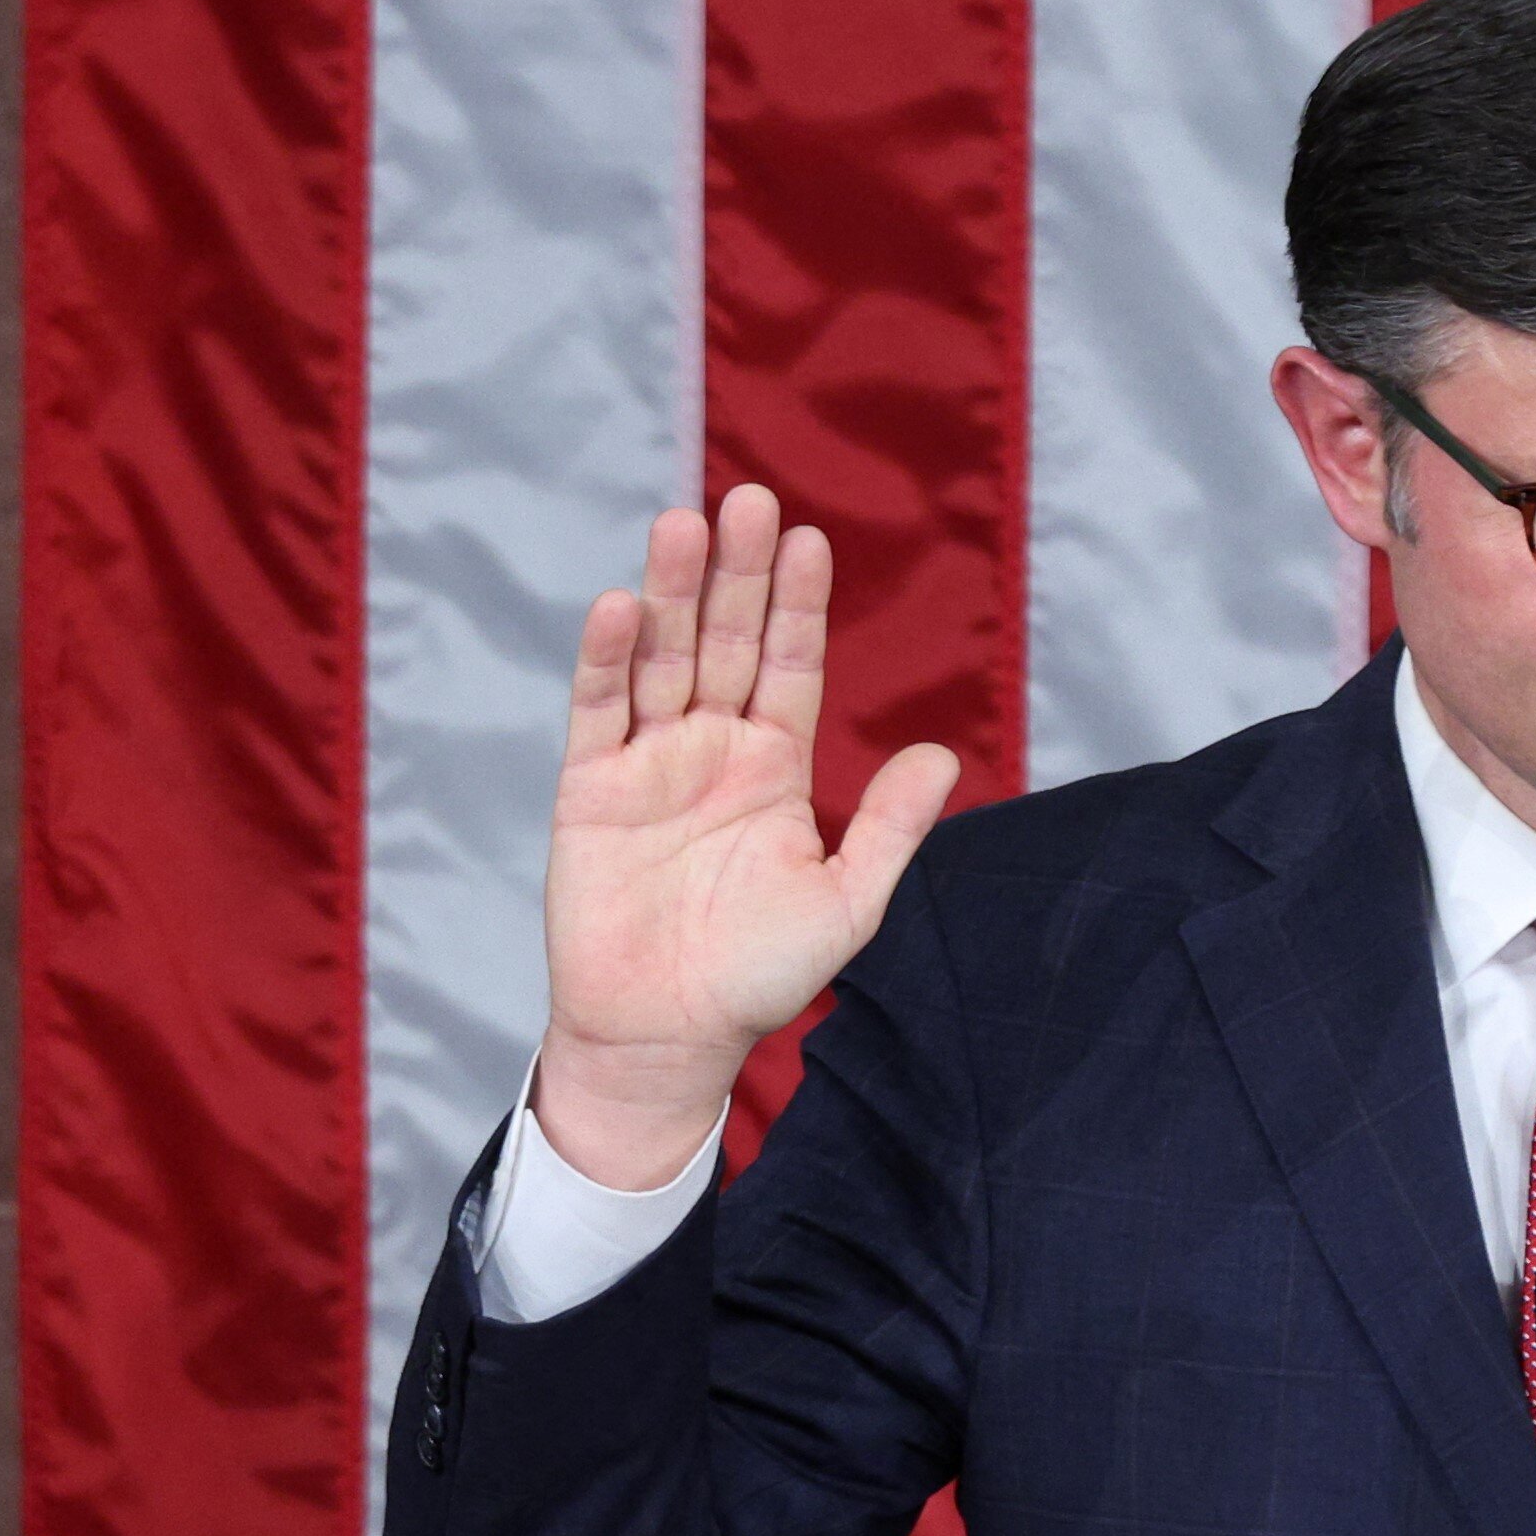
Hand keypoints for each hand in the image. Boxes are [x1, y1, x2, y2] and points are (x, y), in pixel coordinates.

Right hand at [530, 485, 961, 1187]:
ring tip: (684, 525)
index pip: (790, 664)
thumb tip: (946, 756)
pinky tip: (619, 607)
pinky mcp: (589, 787)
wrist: (666, 1035)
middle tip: (749, 499)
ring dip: (672, 593)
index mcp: (775, 765)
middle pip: (726, 641)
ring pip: (662, 658)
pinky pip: (598, 711)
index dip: (797, 604)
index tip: (809, 538)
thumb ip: (888, 828)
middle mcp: (712, 747)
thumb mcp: (844, 902)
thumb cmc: (758, 978)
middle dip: (739, 573)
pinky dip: (607, 659)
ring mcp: (649, 761)